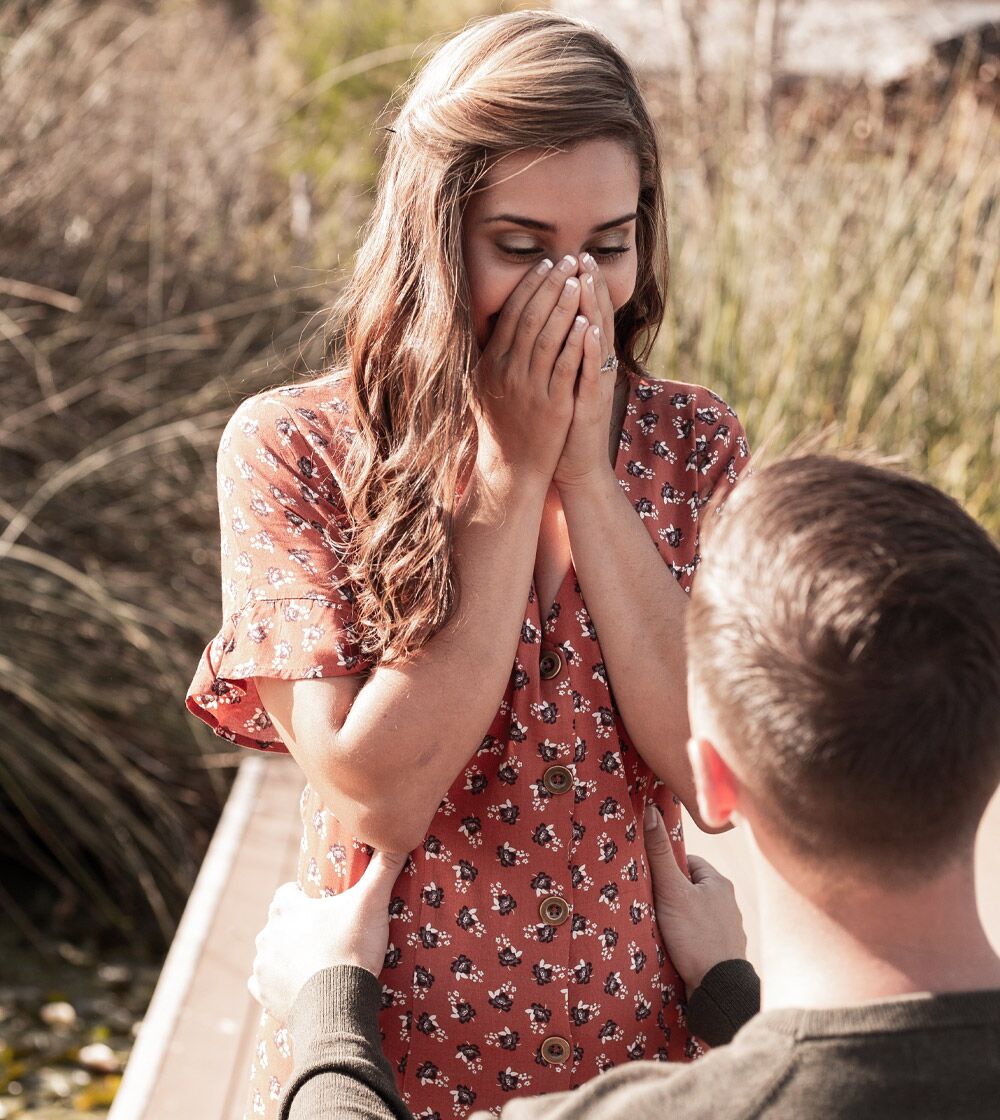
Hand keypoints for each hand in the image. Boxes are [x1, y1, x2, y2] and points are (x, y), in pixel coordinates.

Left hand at [248, 850, 407, 1021]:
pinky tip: (297, 985)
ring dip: (286, 955)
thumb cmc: (351, 949)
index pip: (286, 893)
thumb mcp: (372, 904)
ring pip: (270, 952)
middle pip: (278, 923)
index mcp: (287, 909)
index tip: (323, 907)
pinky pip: (262, 983)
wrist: (336, 1007)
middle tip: (324, 936)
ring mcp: (262, 965)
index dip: (303, 898)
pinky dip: (277, 983)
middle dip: (295, 927)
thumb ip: (384, 868)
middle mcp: (268, 934)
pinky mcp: (262, 993)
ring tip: (314, 963)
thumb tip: (400, 835)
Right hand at [474, 255, 588, 486]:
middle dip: (551, 285)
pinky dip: (576, 342)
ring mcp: (530, 388)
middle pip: (531, 318)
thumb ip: (488, 354)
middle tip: (568, 260)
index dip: (530, 286)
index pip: (511, 314)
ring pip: (548, 337)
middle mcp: (507, 372)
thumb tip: (489, 321)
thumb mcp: (483, 386)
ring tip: (579, 280)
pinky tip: (587, 322)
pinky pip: (566, 366)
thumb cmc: (500, 425)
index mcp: (491, 363)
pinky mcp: (552, 405)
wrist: (512, 468)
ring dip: (565, 305)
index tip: (546, 264)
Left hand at [553, 253, 618, 491]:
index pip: (586, 314)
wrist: (574, 466)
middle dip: (589, 286)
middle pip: (596, 318)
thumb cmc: (563, 425)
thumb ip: (557, 355)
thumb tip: (545, 326)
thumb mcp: (559, 382)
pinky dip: (590, 349)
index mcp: (586, 360)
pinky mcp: (590, 403)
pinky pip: (591, 372)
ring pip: (597, 339)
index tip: (572, 257)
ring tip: (586, 279)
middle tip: (582, 255)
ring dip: (592, 308)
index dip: (581, 286)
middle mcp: (596, 367)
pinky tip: (588, 328)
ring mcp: (595, 384)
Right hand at [644, 805, 746, 995]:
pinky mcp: (722, 952)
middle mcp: (728, 904)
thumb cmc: (696, 936)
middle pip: (691, 889)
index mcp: (719, 883)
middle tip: (651, 905)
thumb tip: (650, 811)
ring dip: (679, 919)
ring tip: (661, 929)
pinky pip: (700, 937)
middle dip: (672, 895)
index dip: (667, 869)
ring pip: (695, 914)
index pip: (688, 863)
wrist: (719, 990)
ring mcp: (727, 929)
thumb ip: (659, 854)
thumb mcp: (672, 891)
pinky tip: (676, 949)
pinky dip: (687, 940)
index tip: (650, 880)